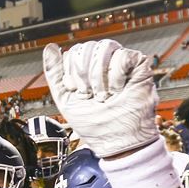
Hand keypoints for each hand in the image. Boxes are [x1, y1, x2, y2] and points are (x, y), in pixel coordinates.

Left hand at [42, 40, 157, 157]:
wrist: (116, 141)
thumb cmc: (93, 125)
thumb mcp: (65, 99)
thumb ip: (55, 74)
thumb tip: (50, 48)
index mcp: (87, 69)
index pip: (74, 52)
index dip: (71, 72)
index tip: (77, 92)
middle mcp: (104, 63)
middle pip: (86, 47)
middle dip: (83, 75)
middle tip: (90, 95)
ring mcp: (121, 63)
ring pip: (104, 47)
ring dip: (99, 76)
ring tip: (103, 94)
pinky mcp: (138, 65)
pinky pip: (122, 55)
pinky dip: (116, 76)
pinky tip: (118, 89)